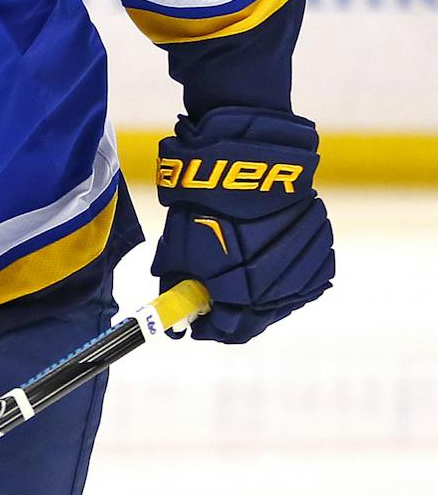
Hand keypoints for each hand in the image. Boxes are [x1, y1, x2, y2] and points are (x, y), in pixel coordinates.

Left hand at [151, 106, 334, 343]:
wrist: (249, 164)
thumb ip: (179, 285)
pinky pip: (303, 280)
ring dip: (260, 300)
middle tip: (216, 310)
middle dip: (232, 317)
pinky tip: (266, 273)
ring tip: (238, 287)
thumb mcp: (180, 250)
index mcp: (240, 295)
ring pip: (281, 302)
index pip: (226, 330)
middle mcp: (276, 290)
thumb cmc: (207, 207)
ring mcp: (303, 271)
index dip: (208, 330)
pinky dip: (284, 282)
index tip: (196, 327)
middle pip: (256, 321)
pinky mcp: (322, 251)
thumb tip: (173, 309)